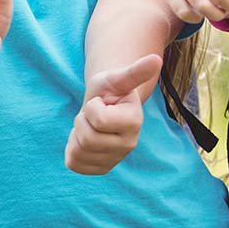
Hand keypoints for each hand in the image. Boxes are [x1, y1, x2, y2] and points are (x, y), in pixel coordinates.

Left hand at [65, 53, 161, 174]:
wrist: (105, 106)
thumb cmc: (110, 90)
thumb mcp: (118, 78)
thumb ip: (136, 71)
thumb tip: (156, 58)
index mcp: (135, 122)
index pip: (99, 120)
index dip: (92, 107)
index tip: (102, 102)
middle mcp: (128, 145)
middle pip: (87, 138)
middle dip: (82, 120)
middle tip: (92, 114)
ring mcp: (115, 159)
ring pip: (78, 151)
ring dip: (76, 134)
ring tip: (90, 126)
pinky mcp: (100, 169)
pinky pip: (73, 163)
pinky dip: (72, 149)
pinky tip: (84, 140)